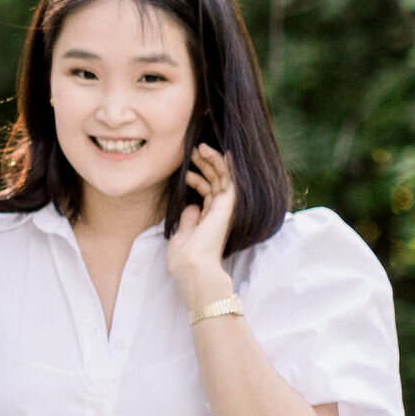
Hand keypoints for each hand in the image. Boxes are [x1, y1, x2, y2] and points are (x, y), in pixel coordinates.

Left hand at [167, 140, 238, 313]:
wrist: (192, 267)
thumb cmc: (184, 258)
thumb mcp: (183, 235)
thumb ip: (189, 220)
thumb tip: (192, 206)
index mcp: (209, 220)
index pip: (208, 195)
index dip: (198, 180)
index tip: (185, 172)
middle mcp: (220, 214)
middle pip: (216, 183)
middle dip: (204, 165)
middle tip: (192, 151)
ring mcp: (225, 209)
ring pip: (223, 178)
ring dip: (212, 161)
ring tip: (199, 148)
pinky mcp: (228, 205)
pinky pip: (231, 179)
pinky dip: (226, 165)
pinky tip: (222, 152)